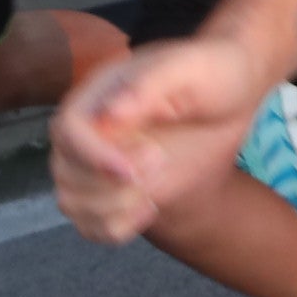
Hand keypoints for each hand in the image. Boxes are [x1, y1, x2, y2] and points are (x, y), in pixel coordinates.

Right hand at [48, 35, 254, 244]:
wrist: (231, 104)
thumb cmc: (211, 75)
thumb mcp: (190, 69)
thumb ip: (149, 85)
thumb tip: (111, 114)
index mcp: (98, 93)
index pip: (68, 130)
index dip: (92, 156)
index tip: (130, 171)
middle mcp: (87, 130)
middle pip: (65, 170)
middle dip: (111, 183)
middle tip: (161, 161)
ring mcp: (94, 164)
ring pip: (72, 202)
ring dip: (114, 206)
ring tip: (157, 182)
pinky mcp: (108, 193)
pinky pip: (89, 225)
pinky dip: (114, 227)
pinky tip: (151, 207)